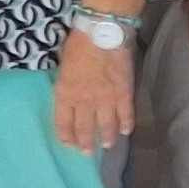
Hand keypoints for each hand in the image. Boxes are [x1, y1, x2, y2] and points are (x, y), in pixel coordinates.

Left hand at [53, 31, 136, 152]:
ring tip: (107, 145)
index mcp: (65, 93)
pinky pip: (125, 115)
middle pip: (85, 128)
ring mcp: (105, 99)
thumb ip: (66, 83)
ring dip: (107, 138)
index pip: (63, 122)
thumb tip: (70, 92)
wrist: (103, 34)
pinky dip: (126, 124)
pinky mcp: (124, 94)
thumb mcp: (62, 66)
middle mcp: (84, 101)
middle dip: (86, 143)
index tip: (69, 144)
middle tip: (87, 153)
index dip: (66, 136)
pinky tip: (126, 131)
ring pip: (106, 126)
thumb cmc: (78, 44)